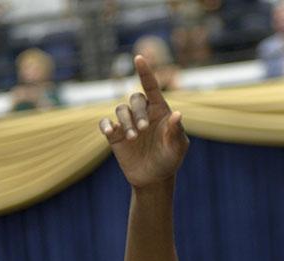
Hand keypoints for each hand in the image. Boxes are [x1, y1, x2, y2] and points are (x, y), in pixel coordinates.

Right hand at [99, 55, 188, 188]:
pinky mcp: (114, 135)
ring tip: (132, 138)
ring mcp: (127, 123)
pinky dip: (105, 125)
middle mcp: (142, 112)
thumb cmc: (170, 159)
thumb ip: (176, 132)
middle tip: (143, 130)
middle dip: (138, 112)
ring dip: (125, 122)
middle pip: (135, 99)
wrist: (154, 178)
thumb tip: (178, 114)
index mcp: (159, 110)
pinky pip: (105, 123)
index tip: (139, 58)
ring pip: (121, 110)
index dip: (145, 72)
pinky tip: (109, 132)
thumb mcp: (177, 148)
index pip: (151, 87)